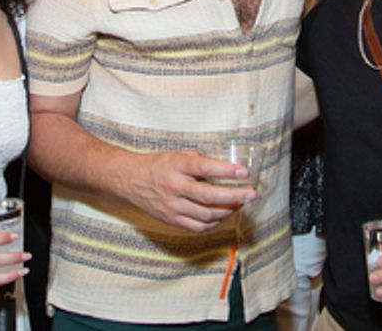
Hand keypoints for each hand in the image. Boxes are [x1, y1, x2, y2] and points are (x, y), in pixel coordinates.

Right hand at [123, 149, 256, 231]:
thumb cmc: (158, 165)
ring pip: (206, 215)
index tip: (244, 172)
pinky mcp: (171, 220)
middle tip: (251, 194)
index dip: (226, 171)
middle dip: (234, 196)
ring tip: (240, 204)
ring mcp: (172, 206)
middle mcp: (174, 187)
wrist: (130, 180)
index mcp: (177, 166)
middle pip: (208, 196)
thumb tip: (225, 167)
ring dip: (227, 211)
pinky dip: (214, 223)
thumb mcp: (177, 155)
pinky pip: (197, 226)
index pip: (205, 168)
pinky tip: (222, 215)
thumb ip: (199, 160)